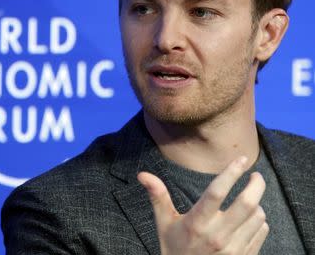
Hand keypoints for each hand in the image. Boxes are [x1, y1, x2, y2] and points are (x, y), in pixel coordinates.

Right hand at [137, 157, 267, 254]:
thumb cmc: (174, 248)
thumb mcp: (164, 223)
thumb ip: (158, 196)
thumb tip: (142, 174)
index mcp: (197, 222)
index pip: (217, 192)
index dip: (231, 173)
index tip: (241, 159)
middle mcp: (218, 235)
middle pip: (247, 203)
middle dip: (256, 185)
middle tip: (256, 175)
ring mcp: (234, 249)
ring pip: (257, 216)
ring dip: (257, 203)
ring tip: (249, 198)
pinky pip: (261, 231)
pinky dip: (259, 220)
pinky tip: (249, 218)